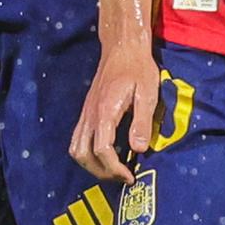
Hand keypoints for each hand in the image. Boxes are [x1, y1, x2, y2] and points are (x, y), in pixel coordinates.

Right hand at [68, 47, 160, 182]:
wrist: (122, 47)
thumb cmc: (138, 68)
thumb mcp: (147, 92)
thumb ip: (142, 121)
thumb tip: (138, 149)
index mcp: (105, 111)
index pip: (102, 150)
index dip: (115, 168)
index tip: (130, 176)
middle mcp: (90, 115)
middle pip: (83, 155)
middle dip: (101, 172)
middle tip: (122, 176)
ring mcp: (86, 113)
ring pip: (76, 148)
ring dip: (91, 165)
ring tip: (112, 169)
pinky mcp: (86, 111)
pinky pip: (77, 138)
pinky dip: (87, 153)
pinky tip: (105, 153)